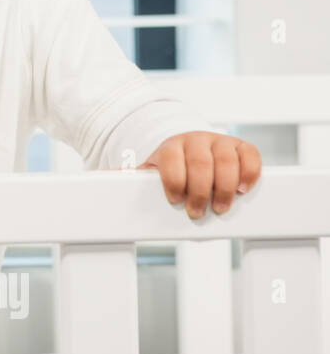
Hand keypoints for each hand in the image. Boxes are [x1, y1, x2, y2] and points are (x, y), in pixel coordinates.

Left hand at [137, 132, 261, 219]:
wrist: (188, 149)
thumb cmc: (170, 168)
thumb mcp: (150, 172)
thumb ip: (131, 178)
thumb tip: (103, 181)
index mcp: (170, 147)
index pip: (171, 160)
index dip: (174, 181)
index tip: (174, 200)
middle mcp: (195, 140)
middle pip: (200, 163)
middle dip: (199, 191)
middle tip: (197, 212)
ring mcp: (219, 141)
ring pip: (226, 160)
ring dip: (225, 186)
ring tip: (221, 206)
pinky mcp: (240, 146)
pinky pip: (250, 154)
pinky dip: (249, 172)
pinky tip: (242, 189)